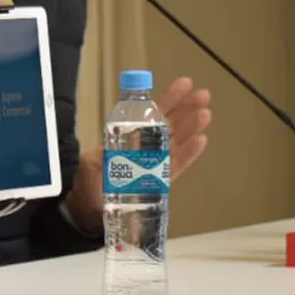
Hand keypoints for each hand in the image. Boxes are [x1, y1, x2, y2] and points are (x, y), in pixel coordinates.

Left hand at [63, 77, 212, 232]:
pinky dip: (189, 154)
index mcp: (129, 137)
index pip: (151, 114)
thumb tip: (106, 150)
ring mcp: (154, 164)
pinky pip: (176, 166)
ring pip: (177, 142)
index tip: (184, 84)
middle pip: (170, 125)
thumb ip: (100, 157)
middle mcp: (146, 147)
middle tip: (203, 95)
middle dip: (186, 109)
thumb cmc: (89, 183)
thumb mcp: (90, 165)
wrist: (91, 210)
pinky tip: (201, 140)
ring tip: (205, 114)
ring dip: (191, 128)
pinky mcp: (159, 182)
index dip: (167, 99)